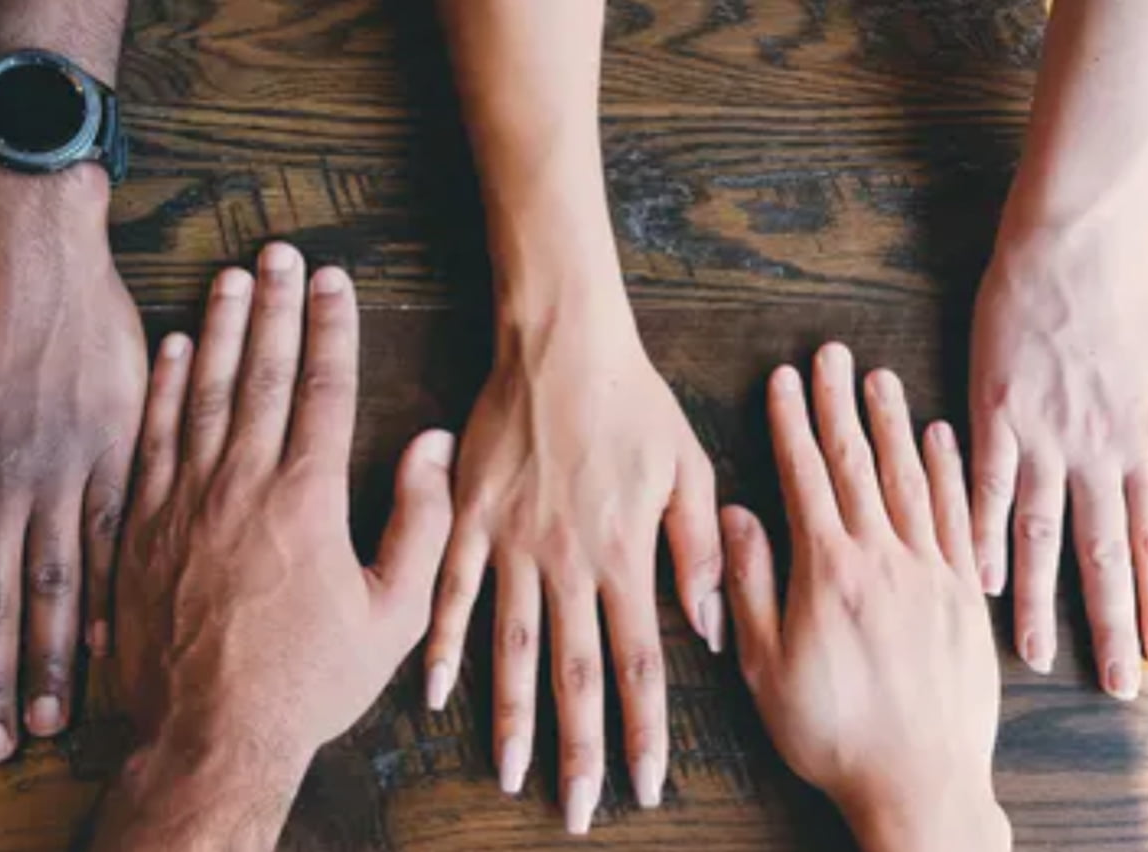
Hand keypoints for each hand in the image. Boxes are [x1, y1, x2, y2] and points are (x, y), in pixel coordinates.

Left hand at [94, 246, 454, 850]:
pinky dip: (161, 388)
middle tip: (280, 252)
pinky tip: (171, 348)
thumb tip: (431, 446)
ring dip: (217, 329)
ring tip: (230, 277)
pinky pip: (150, 438)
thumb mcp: (393, 615)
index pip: (322, 389)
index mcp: (306, 500)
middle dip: (274, 306)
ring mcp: (184, 501)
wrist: (208, 737)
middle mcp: (241, 485)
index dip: (330, 327)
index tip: (333, 279)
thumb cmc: (308, 682)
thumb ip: (419, 524)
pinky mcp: (142, 526)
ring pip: (201, 393)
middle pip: (259, 373)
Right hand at [424, 295, 720, 833]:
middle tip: (578, 811)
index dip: (644, 732)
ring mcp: (513, 543)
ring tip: (511, 774)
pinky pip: (452, 593)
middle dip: (579, 749)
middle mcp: (568, 561)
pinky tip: (436, 694)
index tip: (646, 785)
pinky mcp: (470, 518)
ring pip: (511, 648)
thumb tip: (711, 630)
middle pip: (575, 674)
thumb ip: (698, 552)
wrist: (562, 341)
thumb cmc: (635, 402)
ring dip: (511, 718)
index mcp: (625, 554)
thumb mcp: (689, 469)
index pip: (640, 664)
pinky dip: (443, 646)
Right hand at [722, 343, 1007, 851]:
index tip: (784, 379)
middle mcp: (884, 559)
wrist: (920, 784)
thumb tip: (734, 516)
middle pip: (858, 463)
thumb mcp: (766, 666)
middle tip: (832, 353)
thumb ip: (749, 585)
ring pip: (910, 479)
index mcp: (828, 571)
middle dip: (839, 404)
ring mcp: (932, 573)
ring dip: (893, 424)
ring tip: (880, 378)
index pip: (806, 477)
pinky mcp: (965, 596)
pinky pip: (959, 517)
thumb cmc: (832, 734)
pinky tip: (941, 438)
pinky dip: (949, 472)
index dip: (792, 423)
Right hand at [969, 218, 1147, 695]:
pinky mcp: (992, 411)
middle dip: (1108, 624)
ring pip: (1038, 533)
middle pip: (1098, 553)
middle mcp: (1091, 449)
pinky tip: (976, 578)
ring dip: (1036, 599)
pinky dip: (980, 534)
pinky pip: (983, 485)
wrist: (1070, 238)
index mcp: (1143, 439)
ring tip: (1032, 654)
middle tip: (1113, 685)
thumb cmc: (1142, 287)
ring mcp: (1037, 433)